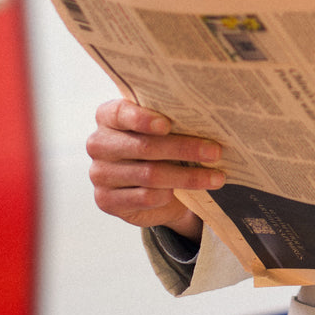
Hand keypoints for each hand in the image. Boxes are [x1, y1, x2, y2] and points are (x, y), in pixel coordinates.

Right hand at [86, 99, 223, 238]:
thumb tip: (207, 121)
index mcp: (108, 117)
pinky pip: (145, 197)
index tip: (167, 124)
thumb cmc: (159, 149)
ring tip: (216, 177)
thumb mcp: (162, 131)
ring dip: (188, 176)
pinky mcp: (107, 201)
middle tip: (214, 152)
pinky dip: (170, 195)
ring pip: (150, 175)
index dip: (142, 118)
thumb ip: (171, 123)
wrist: (149, 187)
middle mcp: (98, 144)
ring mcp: (99, 174)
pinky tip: (188, 193)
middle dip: (183, 148)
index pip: (120, 113)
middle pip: (144, 147)